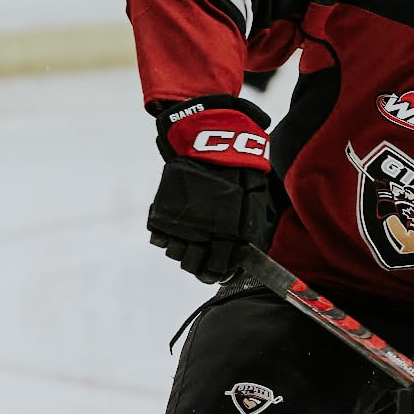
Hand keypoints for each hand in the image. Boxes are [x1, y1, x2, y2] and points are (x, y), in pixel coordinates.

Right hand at [146, 98, 275, 283]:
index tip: (216, 272)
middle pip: (192, 266)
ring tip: (188, 237)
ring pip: (174, 253)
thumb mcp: (255, 199)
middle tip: (200, 256)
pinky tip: (174, 226)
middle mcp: (203, 233)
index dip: (216, 274)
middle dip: (196, 265)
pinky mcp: (164, 210)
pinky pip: (158, 236)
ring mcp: (181, 222)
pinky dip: (163, 235)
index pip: (218, 268)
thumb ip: (250, 228)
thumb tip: (247, 252)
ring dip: (180, 249)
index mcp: (228, 233)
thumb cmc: (239, 168)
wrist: (210, 140)